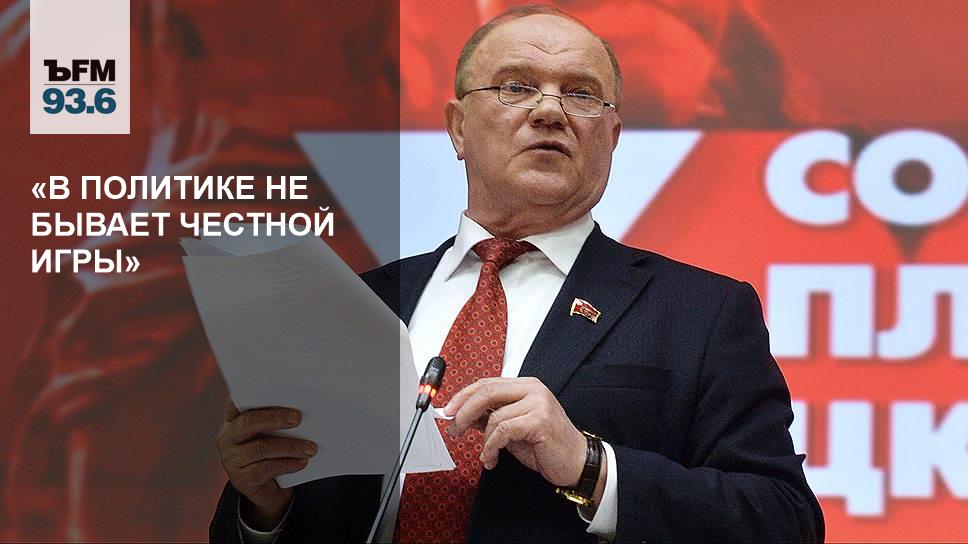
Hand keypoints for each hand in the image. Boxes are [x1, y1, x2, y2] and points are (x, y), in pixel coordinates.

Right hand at [217, 400, 315, 530]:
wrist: (269, 489)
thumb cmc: (273, 453)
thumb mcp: (272, 434)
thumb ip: (276, 419)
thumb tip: (300, 407)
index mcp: (233, 421)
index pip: (236, 403)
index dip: (247, 394)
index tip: (268, 387)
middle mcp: (227, 438)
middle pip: (248, 422)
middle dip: (275, 418)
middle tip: (298, 417)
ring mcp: (231, 460)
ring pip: (260, 448)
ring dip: (289, 446)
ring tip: (310, 447)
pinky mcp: (241, 480)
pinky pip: (265, 469)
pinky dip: (287, 464)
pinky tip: (302, 462)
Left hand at [443, 377, 586, 487]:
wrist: (576, 462)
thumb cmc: (545, 446)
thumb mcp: (512, 430)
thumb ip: (491, 418)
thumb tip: (461, 415)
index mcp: (526, 386)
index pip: (487, 383)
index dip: (464, 396)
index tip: (448, 411)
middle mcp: (532, 389)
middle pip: (487, 391)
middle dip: (464, 411)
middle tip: (454, 429)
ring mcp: (538, 403)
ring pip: (494, 416)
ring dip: (483, 440)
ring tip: (486, 455)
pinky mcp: (540, 420)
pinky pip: (503, 431)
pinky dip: (491, 446)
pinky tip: (491, 458)